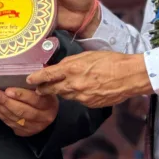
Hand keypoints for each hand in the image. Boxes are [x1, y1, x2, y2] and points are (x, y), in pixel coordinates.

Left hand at [0, 87, 57, 136]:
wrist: (48, 115)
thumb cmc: (44, 97)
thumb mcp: (43, 89)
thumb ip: (33, 85)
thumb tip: (13, 78)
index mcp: (49, 105)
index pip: (35, 100)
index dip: (21, 95)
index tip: (8, 90)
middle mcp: (42, 118)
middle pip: (22, 111)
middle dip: (5, 101)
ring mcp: (33, 127)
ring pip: (13, 117)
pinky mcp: (24, 132)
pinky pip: (9, 122)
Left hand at [26, 51, 150, 107]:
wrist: (129, 76)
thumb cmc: (111, 61)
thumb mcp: (88, 55)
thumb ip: (72, 61)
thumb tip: (61, 66)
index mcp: (73, 68)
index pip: (48, 74)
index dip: (36, 78)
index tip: (29, 79)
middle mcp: (75, 84)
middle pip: (53, 89)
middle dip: (44, 89)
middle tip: (38, 89)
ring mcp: (82, 96)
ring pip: (65, 95)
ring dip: (61, 91)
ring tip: (60, 87)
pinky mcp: (90, 103)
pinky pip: (78, 100)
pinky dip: (77, 95)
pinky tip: (83, 89)